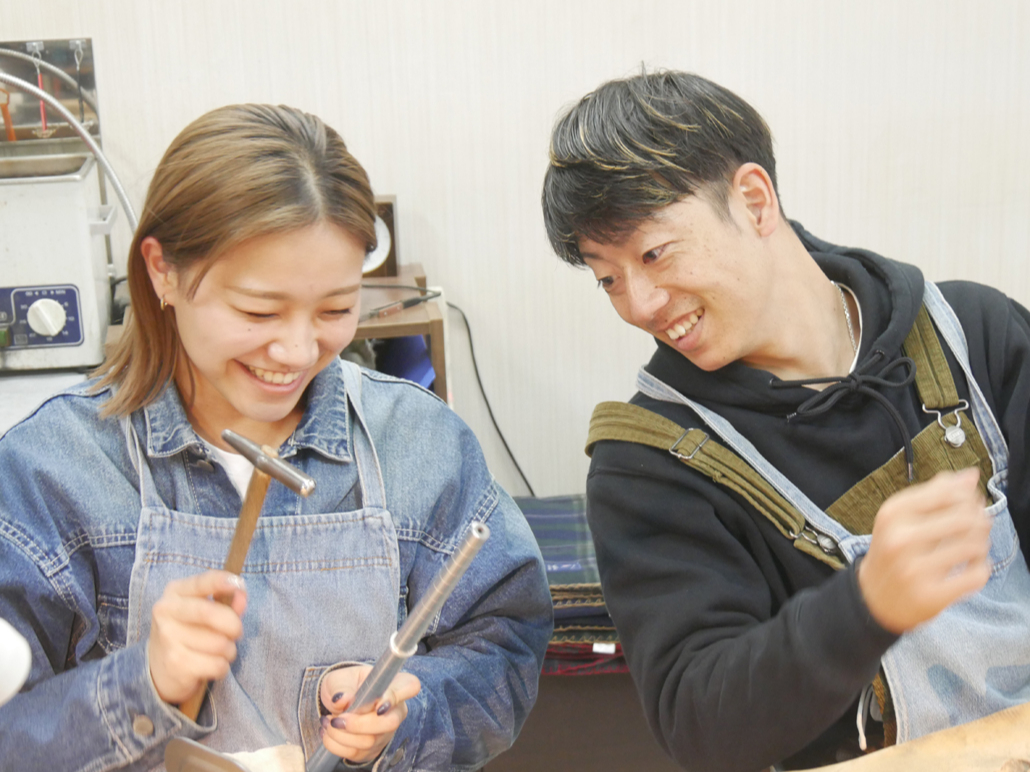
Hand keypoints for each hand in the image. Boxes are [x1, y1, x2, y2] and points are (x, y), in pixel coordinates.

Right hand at [147, 570, 247, 704]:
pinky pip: (217, 664)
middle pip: (210, 613)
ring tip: (219, 651)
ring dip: (229, 650)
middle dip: (234, 625)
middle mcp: (166, 611)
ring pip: (220, 643)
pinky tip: (211, 665)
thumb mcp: (204, 610)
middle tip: (236, 632)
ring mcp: (168, 638)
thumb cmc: (189, 632)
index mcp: (175, 592)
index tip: (239, 585)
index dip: (223, 582)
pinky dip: (222, 667)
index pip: (201, 582)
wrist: (158, 667)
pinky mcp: (175, 663)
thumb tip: (241, 594)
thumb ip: (226, 601)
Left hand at [319, 665, 420, 764]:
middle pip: (390, 722)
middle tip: (338, 718)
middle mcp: (396, 709)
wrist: (339, 702)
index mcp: (395, 684)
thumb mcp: (339, 678)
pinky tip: (329, 732)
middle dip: (359, 724)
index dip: (396, 696)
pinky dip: (335, 744)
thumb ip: (340, 686)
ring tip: (328, 721)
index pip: (410, 686)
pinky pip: (355, 753)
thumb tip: (342, 699)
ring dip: (341, 734)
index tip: (377, 703)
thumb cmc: (346, 685)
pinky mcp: (373, 749)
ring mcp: (386, 732)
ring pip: (370, 741)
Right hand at [858, 468, 990, 633]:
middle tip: (978, 526)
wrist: (872, 597)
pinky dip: (980, 569)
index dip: (968, 495)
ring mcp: (915, 569)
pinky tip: (970, 567)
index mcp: (892, 514)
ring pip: (974, 546)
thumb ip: (934, 494)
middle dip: (980, 519)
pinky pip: (976, 575)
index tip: (970, 503)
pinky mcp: (931, 596)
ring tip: (972, 547)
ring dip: (981, 544)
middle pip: (966, 518)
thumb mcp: (901, 517)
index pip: (947, 493)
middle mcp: (900, 539)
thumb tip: (970, 475)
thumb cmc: (892, 550)